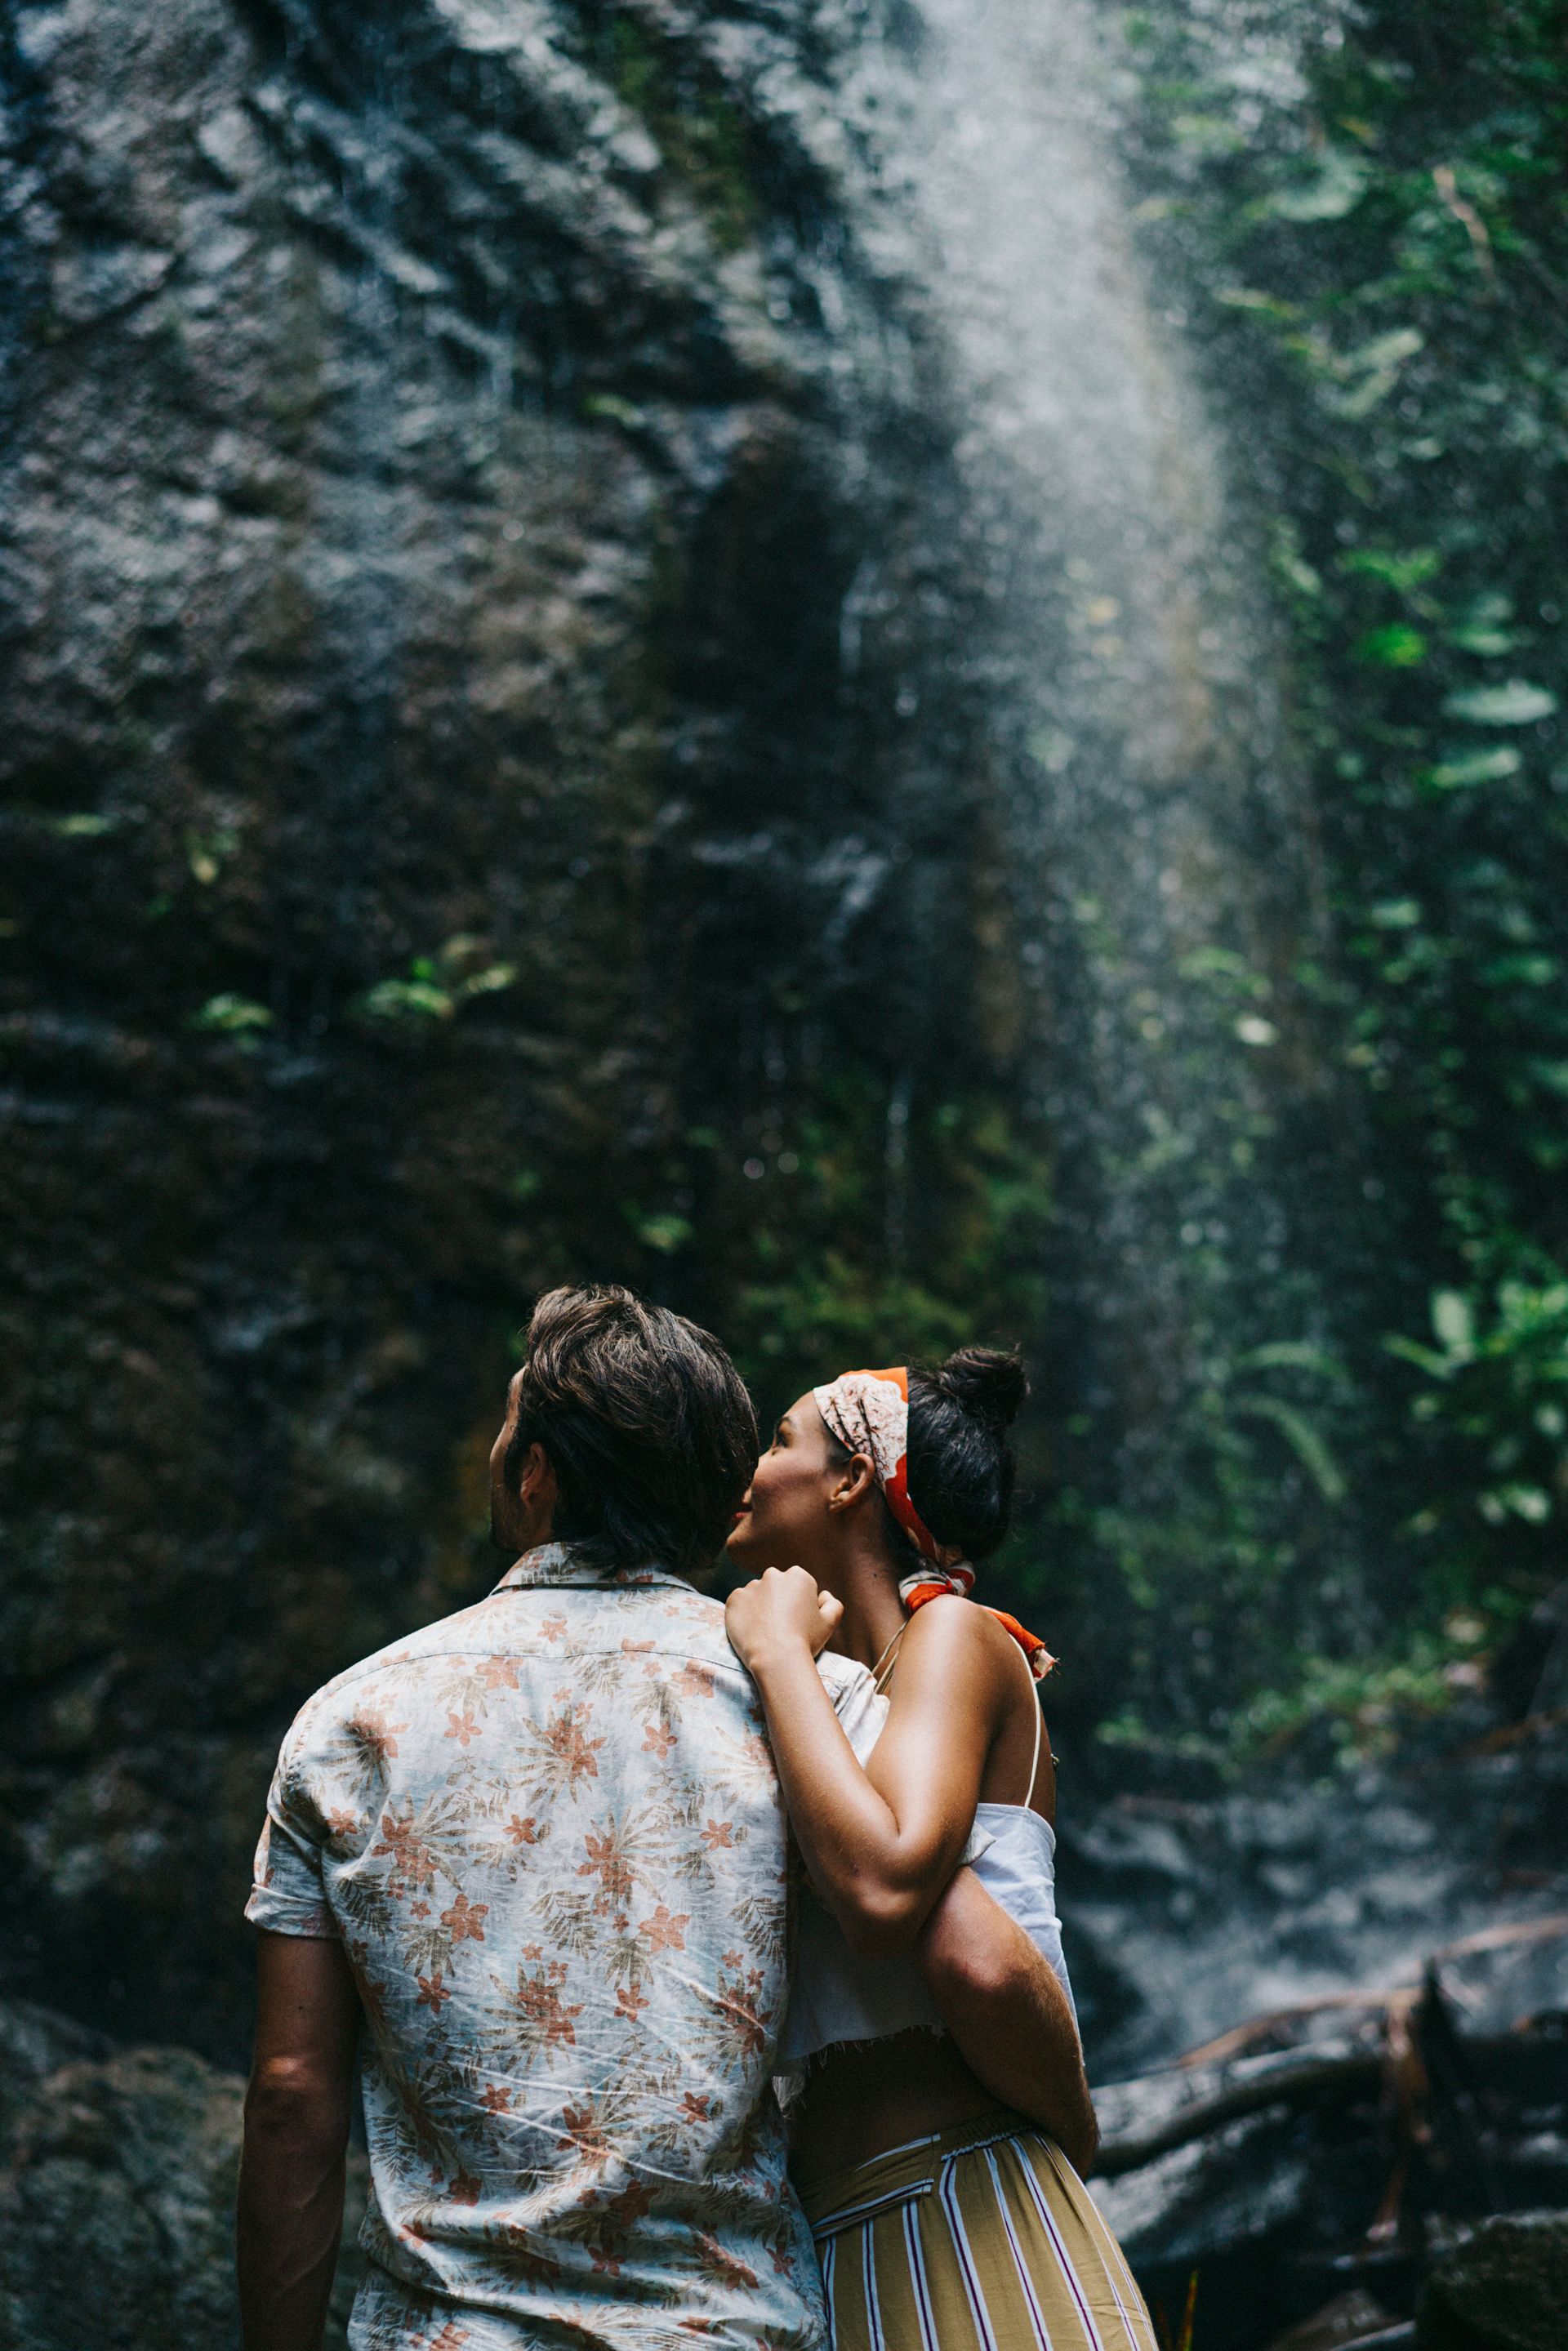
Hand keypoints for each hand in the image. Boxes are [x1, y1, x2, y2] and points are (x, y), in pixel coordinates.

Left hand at [726, 1565, 842, 1672]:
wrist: (776, 1658)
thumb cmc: (806, 1640)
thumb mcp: (830, 1622)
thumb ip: (833, 1604)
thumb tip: (823, 1595)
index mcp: (798, 1576)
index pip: (798, 1586)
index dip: (799, 1604)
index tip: (797, 1621)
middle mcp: (773, 1575)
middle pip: (776, 1587)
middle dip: (777, 1600)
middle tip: (780, 1626)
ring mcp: (751, 1586)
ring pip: (756, 1595)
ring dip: (759, 1607)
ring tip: (765, 1631)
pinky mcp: (734, 1599)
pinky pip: (739, 1604)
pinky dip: (743, 1614)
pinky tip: (752, 1630)